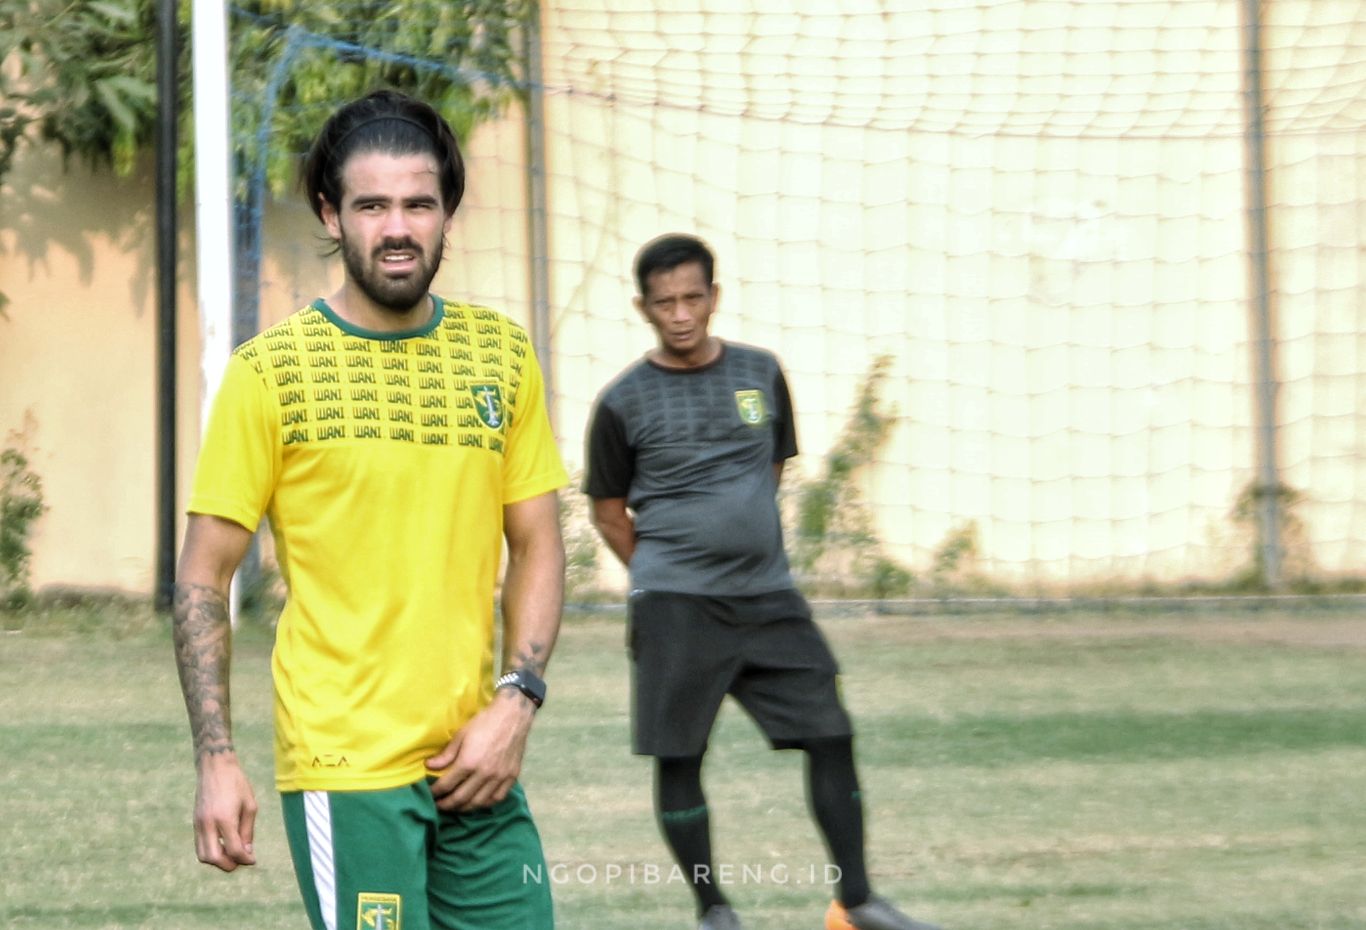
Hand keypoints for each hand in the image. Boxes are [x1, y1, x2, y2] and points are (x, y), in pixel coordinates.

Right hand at [192, 752, 257, 871]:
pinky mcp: (195, 822)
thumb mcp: (250, 805)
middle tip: (240, 861)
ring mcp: (198, 824)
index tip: (252, 860)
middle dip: (228, 865)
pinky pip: (199, 845)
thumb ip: (248, 830)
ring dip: (217, 860)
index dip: (244, 859)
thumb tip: (247, 852)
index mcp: (225, 818)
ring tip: (232, 854)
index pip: (233, 849)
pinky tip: (223, 846)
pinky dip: (210, 852)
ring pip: (202, 855)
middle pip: (213, 858)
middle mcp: (208, 824)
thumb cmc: (237, 783)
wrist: (215, 767)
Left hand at [426, 691, 535, 811]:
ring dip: (464, 808)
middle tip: (439, 805)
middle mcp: (484, 773)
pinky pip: (497, 798)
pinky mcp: (511, 777)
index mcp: (469, 762)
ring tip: (456, 806)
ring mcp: (499, 777)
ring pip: (478, 802)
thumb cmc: (484, 722)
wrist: (513, 715)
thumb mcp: (461, 735)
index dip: (436, 792)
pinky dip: (485, 804)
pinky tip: (477, 802)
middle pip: (461, 798)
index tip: (430, 794)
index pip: (447, 785)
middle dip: (446, 804)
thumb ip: (446, 754)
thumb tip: (429, 766)